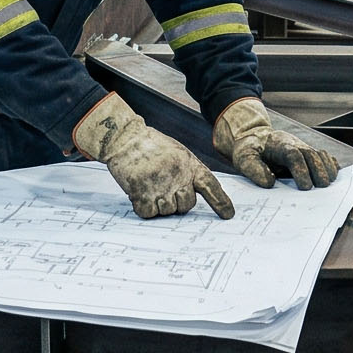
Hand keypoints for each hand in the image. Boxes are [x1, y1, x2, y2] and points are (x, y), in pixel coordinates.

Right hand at [73, 94, 235, 219]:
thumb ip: (187, 172)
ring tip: (150, 187)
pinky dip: (144, 207)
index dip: (220, 201)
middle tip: (164, 189)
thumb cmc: (151, 146)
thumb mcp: (177, 153)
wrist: (124, 138)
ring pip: (167, 211)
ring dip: (159, 205)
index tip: (228, 215)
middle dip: (177, 203)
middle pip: (186, 206)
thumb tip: (191, 194)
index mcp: (189, 164)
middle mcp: (177, 175)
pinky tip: (140, 193)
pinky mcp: (141, 191)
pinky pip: (148, 213)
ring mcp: (159, 184)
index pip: (210, 185)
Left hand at [212, 97, 339, 189]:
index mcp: (278, 145)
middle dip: (319, 170)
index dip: (301, 170)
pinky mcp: (308, 153)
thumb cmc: (249, 149)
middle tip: (322, 187)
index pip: (293, 155)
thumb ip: (253, 169)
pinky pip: (324, 156)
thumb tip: (269, 183)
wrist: (255, 138)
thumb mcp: (243, 158)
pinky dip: (331, 164)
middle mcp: (294, 144)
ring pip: (320, 154)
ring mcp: (303, 147)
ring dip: (327, 168)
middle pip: (311, 154)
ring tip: (330, 184)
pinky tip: (335, 175)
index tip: (305, 187)